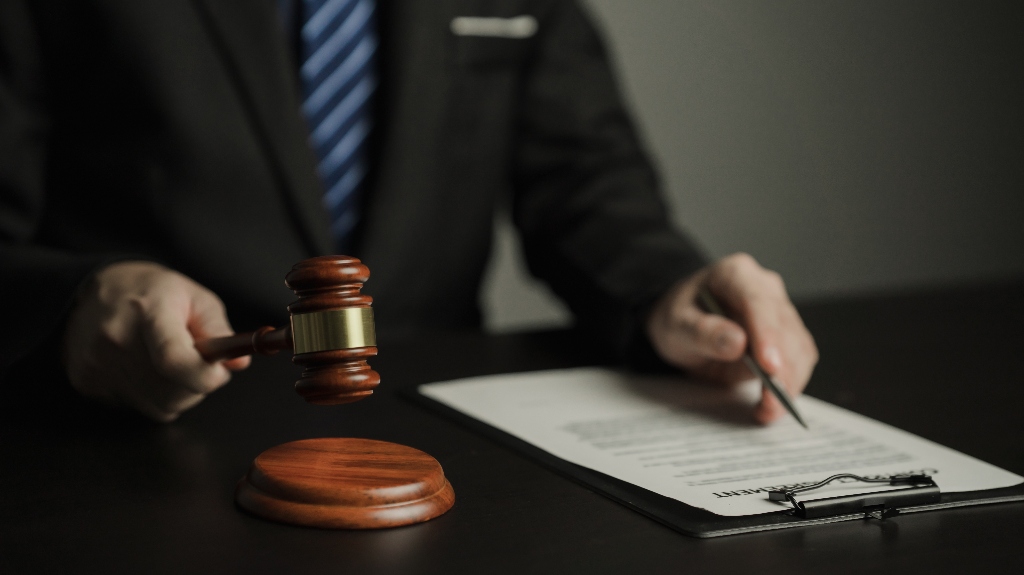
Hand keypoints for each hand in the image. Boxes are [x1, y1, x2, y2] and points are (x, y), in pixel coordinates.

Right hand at [62, 261, 250, 421]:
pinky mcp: (87, 382)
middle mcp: (116, 339)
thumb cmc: (152, 293)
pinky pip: (138, 408)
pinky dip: (151, 395)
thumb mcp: (195, 297)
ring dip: (176, 393)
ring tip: (169, 363)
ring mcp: (97, 363)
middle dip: (196, 384)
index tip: (218, 372)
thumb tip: (238, 363)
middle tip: (196, 361)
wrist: (93, 291)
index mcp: (148, 311)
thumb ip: (219, 330)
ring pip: (159, 407)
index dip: (205, 376)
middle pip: (172, 393)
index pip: (175, 360)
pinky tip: (145, 369)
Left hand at [646, 253, 817, 423]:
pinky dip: (789, 385)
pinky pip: (797, 361)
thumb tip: (737, 343)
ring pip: (798, 347)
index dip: (767, 335)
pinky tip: (772, 404)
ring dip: (790, 381)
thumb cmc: (679, 317)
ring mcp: (779, 312)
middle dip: (782, 368)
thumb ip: (702, 332)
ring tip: (768, 409)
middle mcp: (765, 289)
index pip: (758, 301)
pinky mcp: (786, 336)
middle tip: (769, 402)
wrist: (684, 323)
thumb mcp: (675, 324)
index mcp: (735, 274)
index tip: (769, 366)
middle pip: (784, 328)